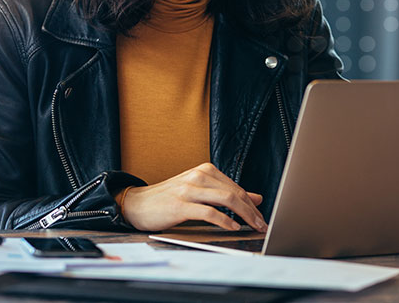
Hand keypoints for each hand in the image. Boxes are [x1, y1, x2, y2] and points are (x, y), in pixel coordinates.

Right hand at [120, 162, 267, 231]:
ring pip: (226, 200)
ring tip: (252, 226)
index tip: (261, 217)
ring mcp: (189, 189)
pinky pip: (209, 212)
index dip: (252, 204)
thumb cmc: (169, 199)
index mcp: (206, 171)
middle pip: (235, 193)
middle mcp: (199, 176)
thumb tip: (256, 198)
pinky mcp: (181, 205)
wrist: (136, 203)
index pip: (237, 187)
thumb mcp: (200, 191)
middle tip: (262, 224)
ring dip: (244, 215)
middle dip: (252, 211)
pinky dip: (224, 220)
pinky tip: (233, 227)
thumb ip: (226, 193)